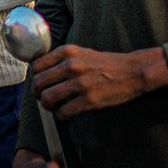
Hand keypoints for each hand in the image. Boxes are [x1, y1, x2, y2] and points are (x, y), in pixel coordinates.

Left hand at [32, 45, 167, 119]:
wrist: (133, 71)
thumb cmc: (106, 63)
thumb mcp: (81, 52)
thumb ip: (62, 59)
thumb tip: (42, 71)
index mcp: (67, 52)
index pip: (36, 65)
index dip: (35, 77)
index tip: (39, 83)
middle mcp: (70, 65)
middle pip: (38, 82)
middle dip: (37, 93)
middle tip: (42, 98)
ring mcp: (80, 83)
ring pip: (47, 98)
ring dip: (46, 105)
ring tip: (51, 107)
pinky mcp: (89, 99)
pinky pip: (64, 111)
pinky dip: (60, 115)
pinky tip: (64, 114)